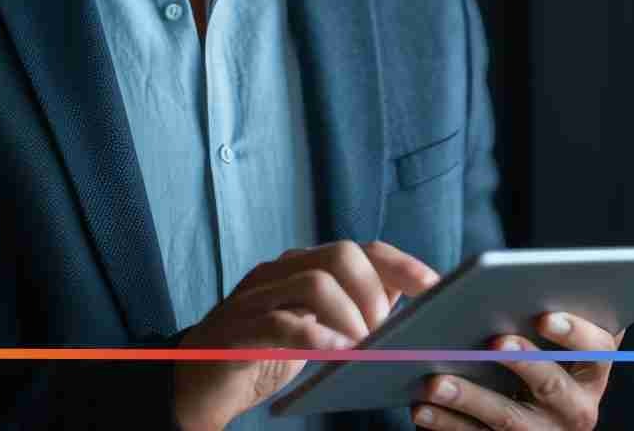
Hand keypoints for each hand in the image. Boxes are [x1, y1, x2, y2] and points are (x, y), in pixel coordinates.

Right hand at [171, 239, 440, 430]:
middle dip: (374, 293)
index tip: (436, 289)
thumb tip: (416, 309)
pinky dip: (317, 338)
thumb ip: (354, 311)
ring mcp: (255, 296)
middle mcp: (280, 272)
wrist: (197, 383)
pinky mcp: (237, 328)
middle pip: (341, 255)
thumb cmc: (264, 354)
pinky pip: (282, 323)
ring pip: (315, 281)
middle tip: (383, 331)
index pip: (363, 249)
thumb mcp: (316, 328)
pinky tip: (337, 355)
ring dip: (350, 317)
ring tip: (361, 347)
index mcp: (304, 267)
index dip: (403, 266)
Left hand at [410, 312, 622, 430]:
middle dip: (522, 360)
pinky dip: (446, 424)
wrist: (532, 418)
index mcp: (592, 371)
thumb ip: (550, 314)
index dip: (575, 332)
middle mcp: (577, 408)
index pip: (597, 349)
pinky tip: (420, 408)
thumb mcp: (553, 342)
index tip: (544, 316)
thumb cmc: (538, 357)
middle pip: (550, 384)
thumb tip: (520, 279)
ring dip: (470, 396)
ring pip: (507, 417)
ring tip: (436, 379)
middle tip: (492, 341)